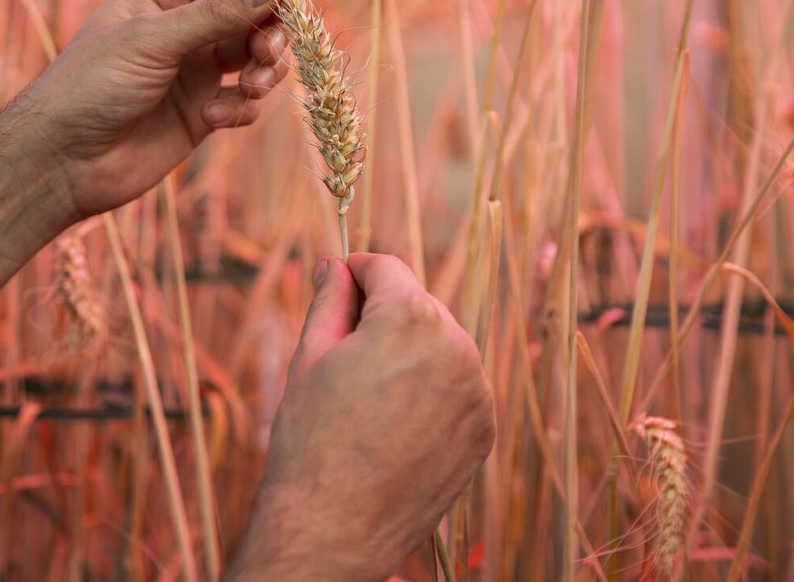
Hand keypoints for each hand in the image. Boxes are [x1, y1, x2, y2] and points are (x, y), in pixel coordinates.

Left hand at [0, 0, 287, 360]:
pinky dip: (242, 107)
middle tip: (268, 56)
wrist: (63, 161)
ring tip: (248, 90)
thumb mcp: (154, 40)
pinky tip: (216, 118)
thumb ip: (215, 14)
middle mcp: (184, 25)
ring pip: (256, 58)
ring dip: (263, 73)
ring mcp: (195, 68)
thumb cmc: (92, 86)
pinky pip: (245, 100)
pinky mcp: (204, 110)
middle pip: (254, 16)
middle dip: (269, 35)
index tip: (291, 9)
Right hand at [224, 254, 495, 581]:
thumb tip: (334, 264)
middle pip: (417, 305)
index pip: (385, 268)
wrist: (334, 528)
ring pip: (440, 346)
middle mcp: (457, 345)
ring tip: (367, 396)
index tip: (337, 283)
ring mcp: (477, 390)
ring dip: (410, 353)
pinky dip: (431, 392)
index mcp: (411, 317)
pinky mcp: (483, 429)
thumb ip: (330, 299)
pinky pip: (457, 388)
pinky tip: (394, 423)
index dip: (355, 272)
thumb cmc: (311, 438)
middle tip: (342, 354)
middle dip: (384, 316)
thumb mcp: (310, 355)